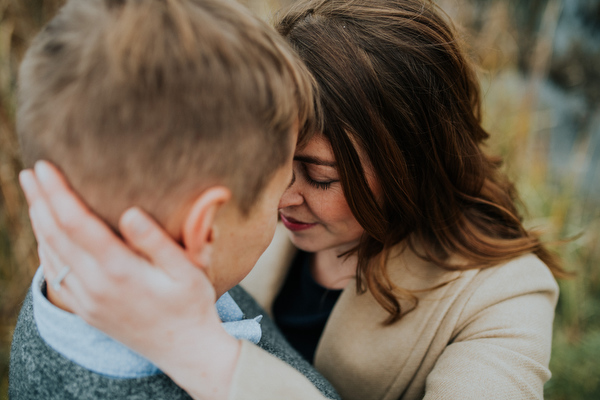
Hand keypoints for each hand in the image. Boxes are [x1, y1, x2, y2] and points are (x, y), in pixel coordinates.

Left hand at [19, 161, 239, 399]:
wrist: (184, 349)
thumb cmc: (192, 304)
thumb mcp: (187, 271)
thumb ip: (157, 242)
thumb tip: (130, 212)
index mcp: (120, 272)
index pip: (77, 224)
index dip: (58, 193)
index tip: (45, 166)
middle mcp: (96, 287)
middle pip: (56, 235)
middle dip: (40, 200)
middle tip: (30, 171)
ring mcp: (87, 301)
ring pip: (51, 254)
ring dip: (39, 221)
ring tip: (33, 194)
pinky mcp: (86, 310)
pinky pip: (55, 274)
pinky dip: (45, 248)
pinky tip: (45, 234)